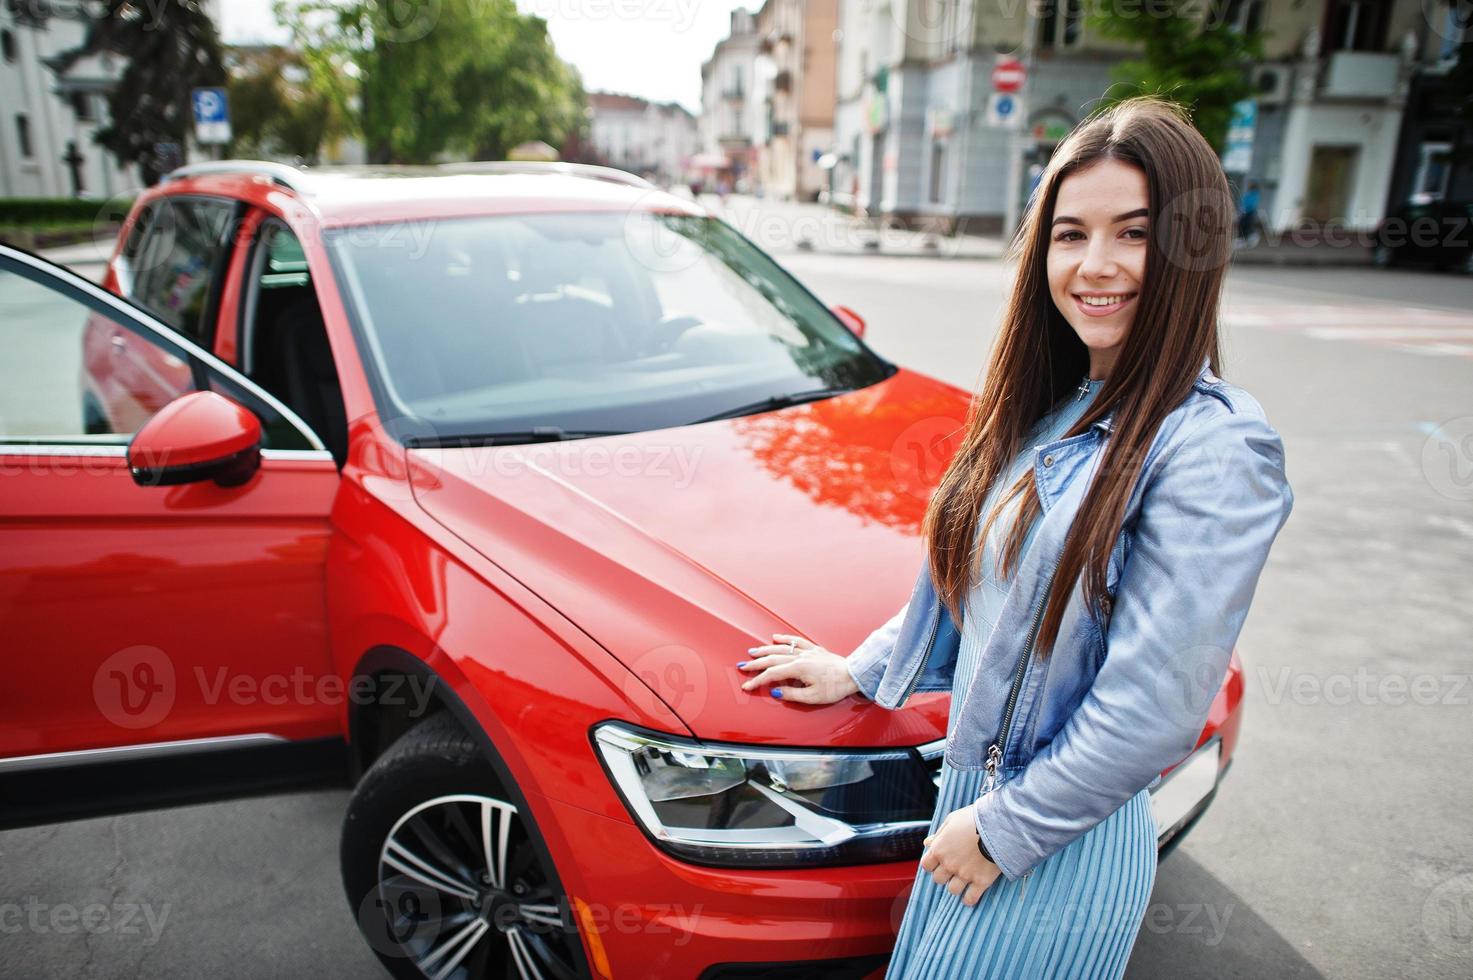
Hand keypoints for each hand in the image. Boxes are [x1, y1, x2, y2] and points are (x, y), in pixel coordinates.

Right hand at [736, 633, 859, 704]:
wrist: (854, 675)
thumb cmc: (835, 687)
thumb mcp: (813, 697)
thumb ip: (792, 694)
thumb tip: (777, 691)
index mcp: (798, 668)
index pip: (772, 674)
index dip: (758, 680)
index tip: (747, 686)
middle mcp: (801, 657)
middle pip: (772, 658)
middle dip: (755, 663)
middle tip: (742, 666)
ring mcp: (807, 651)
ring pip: (781, 648)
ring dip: (765, 650)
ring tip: (752, 651)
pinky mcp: (815, 649)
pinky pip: (796, 641)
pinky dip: (785, 639)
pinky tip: (776, 638)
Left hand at [920, 805, 999, 906]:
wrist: (998, 826)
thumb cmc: (974, 819)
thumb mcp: (952, 820)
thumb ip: (939, 834)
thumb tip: (928, 843)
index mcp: (940, 849)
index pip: (926, 865)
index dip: (932, 864)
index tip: (939, 861)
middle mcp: (949, 864)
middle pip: (939, 879)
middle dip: (944, 875)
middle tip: (953, 869)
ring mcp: (965, 875)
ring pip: (953, 890)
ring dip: (956, 886)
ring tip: (963, 880)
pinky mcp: (981, 881)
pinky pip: (971, 898)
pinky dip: (969, 899)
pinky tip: (970, 896)